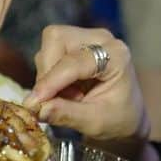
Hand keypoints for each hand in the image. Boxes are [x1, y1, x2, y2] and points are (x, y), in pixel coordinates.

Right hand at [24, 26, 149, 143]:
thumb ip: (67, 114)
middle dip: (47, 73)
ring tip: (68, 97)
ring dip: (48, 75)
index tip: (34, 103)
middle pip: (56, 40)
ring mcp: (87, 37)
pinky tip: (65, 91)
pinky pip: (49, 52)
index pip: (74, 61)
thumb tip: (37, 109)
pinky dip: (49, 75)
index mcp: (116, 55)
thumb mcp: (95, 123)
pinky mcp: (74, 43)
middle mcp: (101, 39)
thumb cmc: (117, 119)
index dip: (51, 81)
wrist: (126, 116)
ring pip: (49, 45)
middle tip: (54, 101)